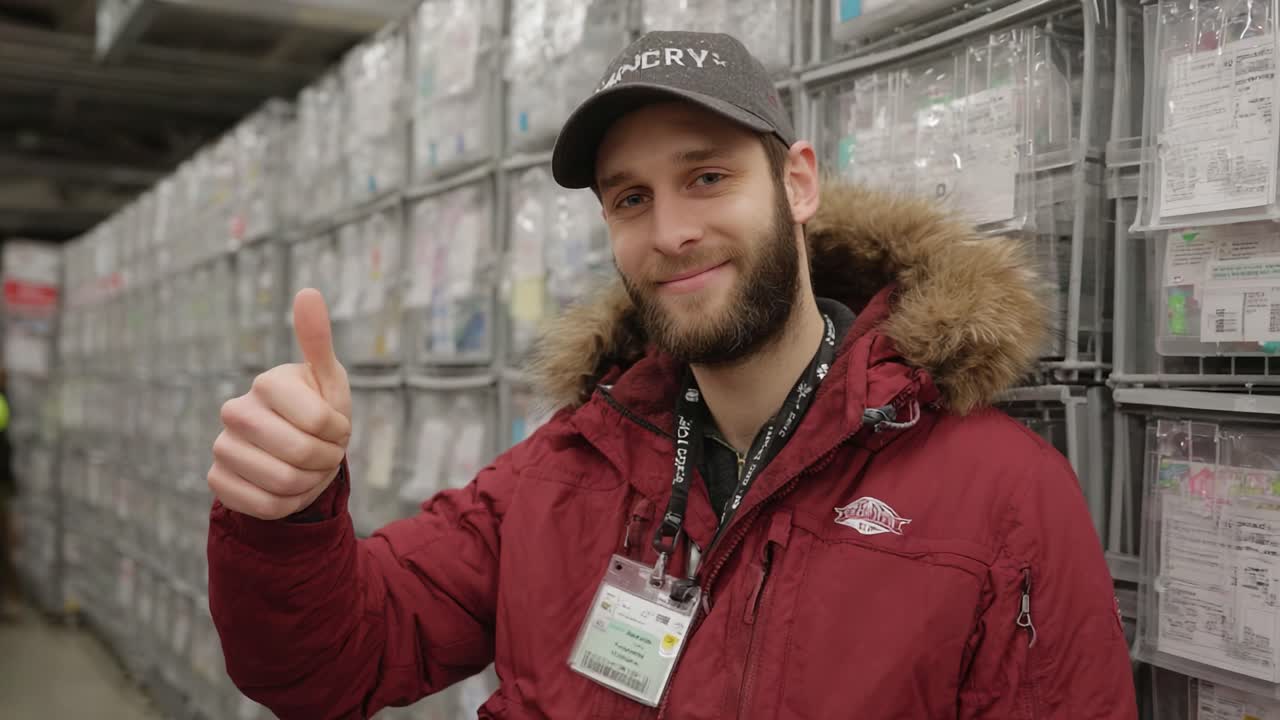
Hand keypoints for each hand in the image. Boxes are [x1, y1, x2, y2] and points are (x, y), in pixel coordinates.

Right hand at [209, 289, 352, 519]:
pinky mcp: (217, 480)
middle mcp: (235, 410)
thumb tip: (308, 291)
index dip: (339, 433)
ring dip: (310, 484)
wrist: (295, 454)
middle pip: (300, 454)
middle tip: (326, 453)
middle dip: (326, 461)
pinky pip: (265, 506)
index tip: (336, 428)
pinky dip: (288, 504)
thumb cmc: (318, 411)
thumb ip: (318, 339)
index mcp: (267, 382)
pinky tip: (288, 488)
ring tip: (308, 468)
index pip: (320, 422)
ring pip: (284, 483)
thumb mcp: (328, 379)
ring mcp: (222, 446)